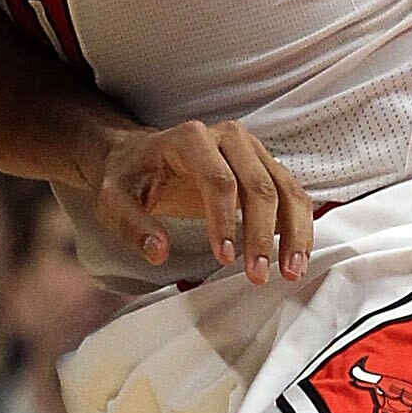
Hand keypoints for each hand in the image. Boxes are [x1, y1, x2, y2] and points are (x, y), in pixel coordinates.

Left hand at [93, 116, 312, 283]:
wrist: (138, 157)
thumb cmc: (127, 178)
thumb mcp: (113, 201)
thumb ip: (133, 225)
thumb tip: (158, 251)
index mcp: (190, 139)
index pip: (218, 181)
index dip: (225, 221)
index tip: (225, 258)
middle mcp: (229, 137)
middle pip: (258, 185)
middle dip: (262, 234)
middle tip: (259, 274)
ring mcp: (251, 150)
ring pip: (284, 189)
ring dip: (292, 232)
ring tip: (289, 272)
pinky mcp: (264, 166)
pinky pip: (291, 194)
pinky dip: (298, 226)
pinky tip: (295, 257)